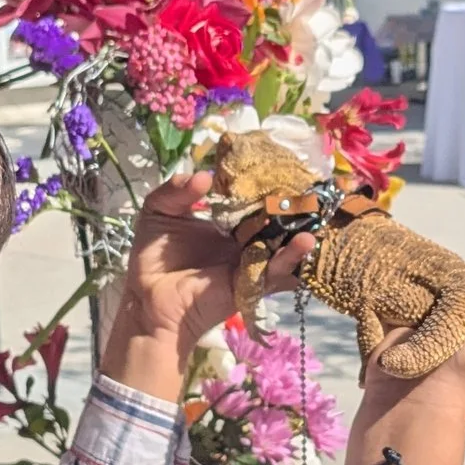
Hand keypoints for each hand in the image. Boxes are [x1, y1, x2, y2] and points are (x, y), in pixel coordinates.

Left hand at [102, 170, 313, 397]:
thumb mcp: (158, 211)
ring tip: (315, 215)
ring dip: (299, 231)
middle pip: (275, 220)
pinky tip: (304, 243)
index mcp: (228, 223)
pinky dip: (290, 259)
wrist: (149, 299)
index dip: (265, 185)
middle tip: (312, 187)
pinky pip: (275, 272)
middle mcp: (244, 241)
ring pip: (282, 245)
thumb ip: (176, 189)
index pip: (252, 200)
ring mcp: (250, 262)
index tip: (282, 166)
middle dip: (294, 206)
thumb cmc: (154, 257)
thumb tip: (205, 176)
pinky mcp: (250, 283)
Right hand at [345, 266, 464, 464]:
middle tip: (449, 277)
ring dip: (423, 271)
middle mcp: (458, 312)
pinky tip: (398, 273)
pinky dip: (397, 276)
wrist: (419, 399)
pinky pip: (395, 281)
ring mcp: (424, 312)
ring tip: (422, 275)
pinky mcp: (394, 312)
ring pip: (425, 272)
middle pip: (457, 270)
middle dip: (454, 269)